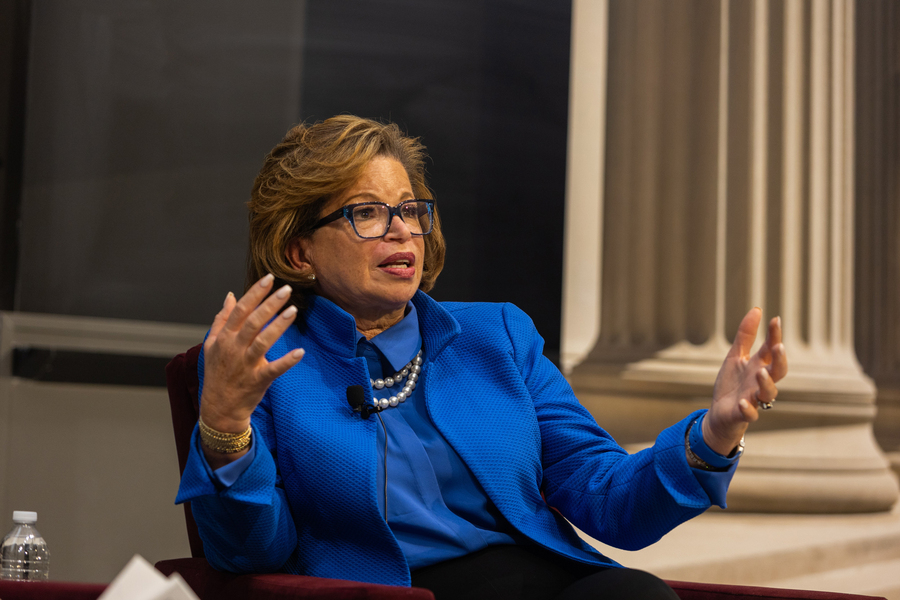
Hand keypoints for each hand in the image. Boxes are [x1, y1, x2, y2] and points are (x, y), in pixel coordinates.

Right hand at [200, 274, 304, 436]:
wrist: (219, 407)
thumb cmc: (217, 373)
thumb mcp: (212, 344)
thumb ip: (222, 319)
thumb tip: (230, 296)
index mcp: (225, 337)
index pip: (240, 310)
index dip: (255, 293)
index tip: (269, 279)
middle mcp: (234, 349)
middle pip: (253, 322)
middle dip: (269, 304)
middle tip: (286, 289)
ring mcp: (245, 365)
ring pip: (262, 342)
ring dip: (278, 326)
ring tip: (293, 311)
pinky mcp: (257, 380)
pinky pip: (273, 369)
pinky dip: (286, 361)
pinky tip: (300, 352)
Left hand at [704, 308, 787, 455]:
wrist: (719, 413)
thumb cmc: (732, 384)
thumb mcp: (736, 356)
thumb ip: (746, 335)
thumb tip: (757, 309)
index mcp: (759, 366)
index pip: (771, 349)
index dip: (775, 336)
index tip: (775, 320)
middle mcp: (760, 382)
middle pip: (778, 371)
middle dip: (780, 360)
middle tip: (778, 347)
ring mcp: (754, 398)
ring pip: (768, 393)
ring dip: (766, 383)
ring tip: (759, 373)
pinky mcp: (743, 414)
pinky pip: (751, 414)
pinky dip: (749, 409)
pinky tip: (743, 402)